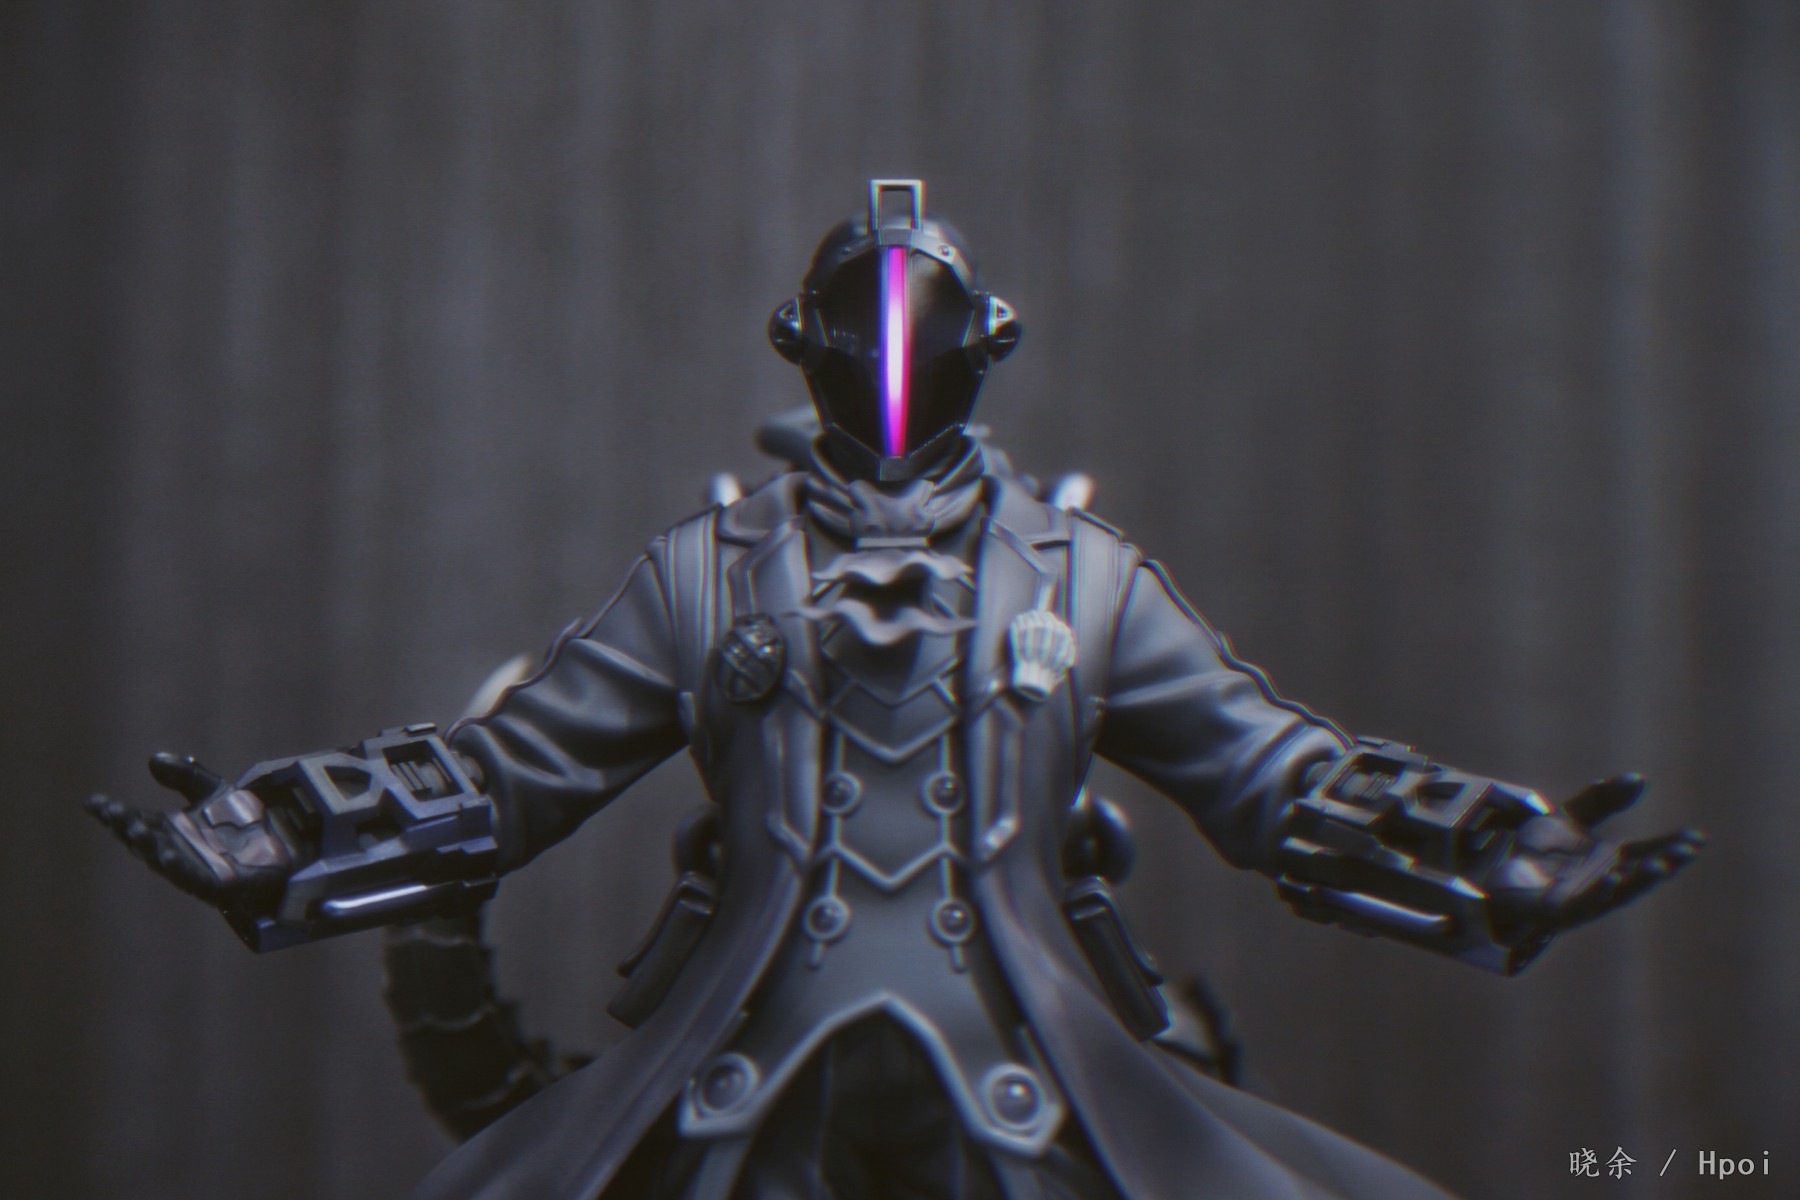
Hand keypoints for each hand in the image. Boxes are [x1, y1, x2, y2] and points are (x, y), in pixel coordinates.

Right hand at [86, 752, 297, 902]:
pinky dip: (179, 869)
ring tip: (136, 831)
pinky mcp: (220, 886)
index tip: (93, 801)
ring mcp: (197, 871)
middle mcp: (178, 852)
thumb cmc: (244, 821)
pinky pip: (195, 880)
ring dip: (148, 848)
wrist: (287, 844)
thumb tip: (153, 760)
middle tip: (113, 812)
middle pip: (146, 842)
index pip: (136, 821)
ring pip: (164, 862)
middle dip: (127, 828)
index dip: (114, 813)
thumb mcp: (214, 791)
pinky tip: (167, 856)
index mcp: (171, 832)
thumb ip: (187, 776)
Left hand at [1488, 774, 1705, 939]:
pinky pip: (1584, 903)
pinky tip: (1612, 877)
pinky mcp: (1560, 913)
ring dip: (1641, 880)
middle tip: (1687, 850)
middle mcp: (1604, 883)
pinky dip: (1600, 892)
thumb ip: (1601, 798)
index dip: (1673, 845)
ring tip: (1661, 865)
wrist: (1495, 871)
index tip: (1698, 837)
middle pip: (1641, 874)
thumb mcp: (1570, 816)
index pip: (1648, 852)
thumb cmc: (1538, 849)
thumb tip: (1640, 779)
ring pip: (1619, 893)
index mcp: (1611, 861)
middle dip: (1665, 863)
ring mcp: (1585, 900)